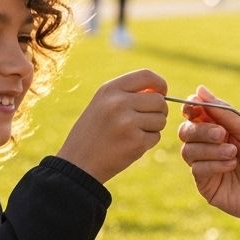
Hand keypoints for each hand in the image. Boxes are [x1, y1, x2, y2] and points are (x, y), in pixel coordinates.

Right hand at [57, 69, 167, 183]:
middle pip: (159, 100)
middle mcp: (119, 103)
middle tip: (144, 120)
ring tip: (132, 133)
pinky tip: (129, 145)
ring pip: (161, 119)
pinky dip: (148, 142)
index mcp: (110, 89)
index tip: (161, 93)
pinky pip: (156, 136)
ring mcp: (128, 123)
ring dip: (153, 127)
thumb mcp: (102, 104)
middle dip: (158, 111)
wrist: (78, 163)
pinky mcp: (136, 142)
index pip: (146, 75)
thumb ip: (127, 94)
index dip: (160, 84)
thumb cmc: (92, 132)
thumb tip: (160, 92)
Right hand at [176, 85, 239, 239]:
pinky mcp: (208, 187)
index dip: (191, 108)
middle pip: (186, 131)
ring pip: (188, 150)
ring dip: (210, 149)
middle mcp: (211, 146)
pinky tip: (232, 165)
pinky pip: (197, 170)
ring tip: (234, 152)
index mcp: (222, 128)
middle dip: (201, 129)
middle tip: (222, 134)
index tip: (194, 106)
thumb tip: (199, 89)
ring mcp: (208, 167)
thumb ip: (225, 112)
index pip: (196, 114)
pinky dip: (213, 164)